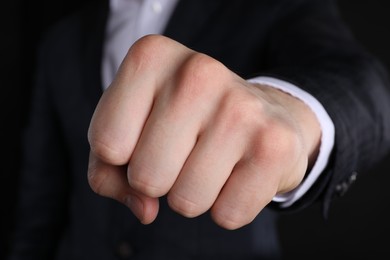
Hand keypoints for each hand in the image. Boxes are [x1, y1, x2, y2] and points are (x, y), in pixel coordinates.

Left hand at [87, 35, 320, 229]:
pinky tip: (239, 173)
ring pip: (186, 202)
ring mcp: (241, 107)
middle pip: (146, 177)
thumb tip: (145, 210)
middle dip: (159, 182)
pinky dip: (227, 207)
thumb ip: (107, 169)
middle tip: (184, 154)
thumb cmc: (185, 122)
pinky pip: (227, 215)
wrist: (262, 112)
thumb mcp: (131, 129)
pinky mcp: (274, 145)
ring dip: (193, 196)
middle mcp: (198, 73)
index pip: (108, 143)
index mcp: (152, 58)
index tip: (146, 138)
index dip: (120, 158)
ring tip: (212, 162)